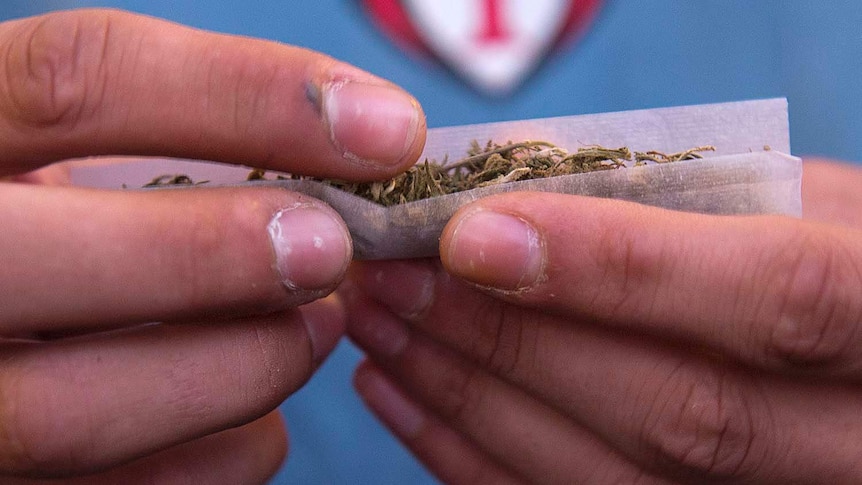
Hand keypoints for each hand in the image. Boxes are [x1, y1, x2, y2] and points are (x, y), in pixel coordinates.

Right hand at [0, 8, 423, 482]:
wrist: (6, 300)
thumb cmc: (65, 214)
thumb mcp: (87, 150)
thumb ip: (179, 143)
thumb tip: (355, 149)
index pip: (73, 81)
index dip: (241, 96)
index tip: (383, 127)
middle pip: (33, 261)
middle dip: (210, 255)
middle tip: (334, 249)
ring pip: (67, 416)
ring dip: (240, 369)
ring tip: (320, 325)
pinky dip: (226, 449)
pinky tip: (260, 400)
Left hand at [345, 159, 861, 483]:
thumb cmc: (840, 256)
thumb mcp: (811, 204)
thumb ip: (698, 199)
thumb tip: (526, 186)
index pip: (776, 297)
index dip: (622, 267)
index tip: (478, 235)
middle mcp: (851, 440)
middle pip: (678, 411)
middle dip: (514, 341)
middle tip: (398, 275)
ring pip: (615, 477)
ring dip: (471, 400)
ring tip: (381, 324)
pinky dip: (472, 458)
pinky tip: (403, 394)